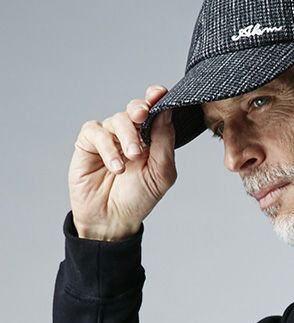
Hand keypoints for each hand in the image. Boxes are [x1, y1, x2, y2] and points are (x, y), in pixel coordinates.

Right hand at [68, 84, 176, 239]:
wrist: (113, 219)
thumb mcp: (161, 174)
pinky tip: (116, 166)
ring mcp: (109, 137)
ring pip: (118, 119)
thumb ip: (165, 142)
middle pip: (136, 109)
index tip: (159, 93)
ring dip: (126, 137)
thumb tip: (166, 111)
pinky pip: (96, 131)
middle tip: (142, 117)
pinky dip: (107, 147)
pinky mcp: (88, 142)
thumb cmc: (139, 198)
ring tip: (131, 159)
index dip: (156, 98)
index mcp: (152, 139)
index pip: (155, 112)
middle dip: (140, 110)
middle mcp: (131, 134)